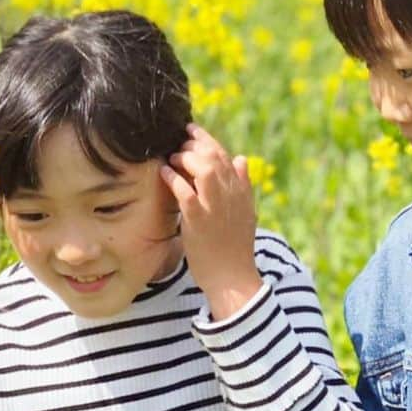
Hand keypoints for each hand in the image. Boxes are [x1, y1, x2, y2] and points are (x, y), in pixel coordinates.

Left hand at [160, 124, 262, 318]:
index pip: (225, 156)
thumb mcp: (246, 213)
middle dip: (194, 143)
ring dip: (186, 158)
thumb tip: (241, 159)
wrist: (233, 278)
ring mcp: (215, 207)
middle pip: (214, 157)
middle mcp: (231, 196)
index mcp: (241, 192)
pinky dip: (174, 178)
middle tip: (178, 142)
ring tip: (173, 156)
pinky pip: (185, 192)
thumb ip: (243, 185)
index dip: (207, 140)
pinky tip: (165, 172)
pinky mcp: (199, 221)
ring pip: (204, 169)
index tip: (192, 131)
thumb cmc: (235, 247)